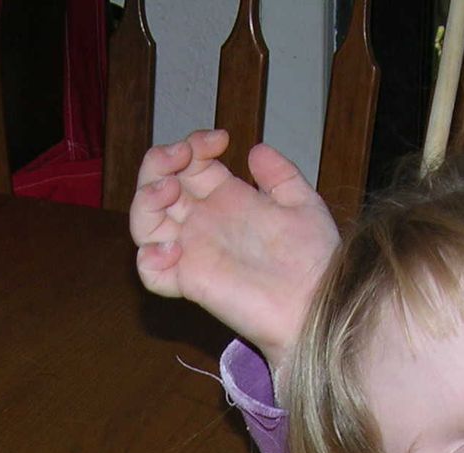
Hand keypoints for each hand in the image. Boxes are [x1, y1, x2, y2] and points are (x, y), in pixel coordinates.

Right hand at [129, 129, 340, 382]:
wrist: (318, 301)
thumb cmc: (314, 257)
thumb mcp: (301, 202)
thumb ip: (279, 174)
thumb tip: (255, 150)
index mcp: (226, 200)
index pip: (190, 165)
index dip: (194, 144)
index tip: (222, 139)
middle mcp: (204, 224)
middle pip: (157, 186)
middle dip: (160, 162)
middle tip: (182, 155)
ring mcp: (193, 253)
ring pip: (144, 224)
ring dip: (145, 200)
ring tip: (168, 191)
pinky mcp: (190, 283)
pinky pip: (151, 274)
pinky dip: (149, 258)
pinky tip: (171, 246)